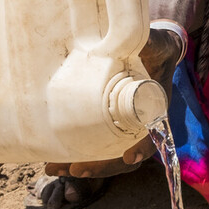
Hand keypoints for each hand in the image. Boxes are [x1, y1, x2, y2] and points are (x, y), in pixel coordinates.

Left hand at [43, 27, 182, 177]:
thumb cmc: (154, 48)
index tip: (129, 157)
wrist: (152, 51)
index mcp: (155, 110)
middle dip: (99, 167)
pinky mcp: (108, 126)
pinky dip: (77, 154)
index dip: (142, 148)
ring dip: (81, 166)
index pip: (152, 136)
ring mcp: (123, 128)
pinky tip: (54, 158)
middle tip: (75, 170)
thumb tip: (142, 38)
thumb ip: (150, 43)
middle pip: (123, 157)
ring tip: (53, 169)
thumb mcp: (154, 43)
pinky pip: (95, 147)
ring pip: (106, 157)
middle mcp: (139, 125)